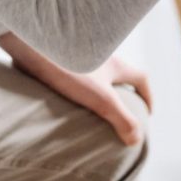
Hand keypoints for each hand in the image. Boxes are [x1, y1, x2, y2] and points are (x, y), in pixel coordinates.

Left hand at [0, 33, 150, 144]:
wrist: (33, 41)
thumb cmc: (67, 67)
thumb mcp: (99, 98)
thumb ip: (121, 119)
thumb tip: (136, 139)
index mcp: (114, 63)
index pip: (140, 77)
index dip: (147, 97)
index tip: (146, 115)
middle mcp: (100, 53)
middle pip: (119, 72)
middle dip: (123, 92)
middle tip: (119, 113)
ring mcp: (79, 52)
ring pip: (96, 71)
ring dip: (98, 88)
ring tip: (90, 110)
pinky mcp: (59, 54)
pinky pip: (74, 70)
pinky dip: (76, 85)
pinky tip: (64, 97)